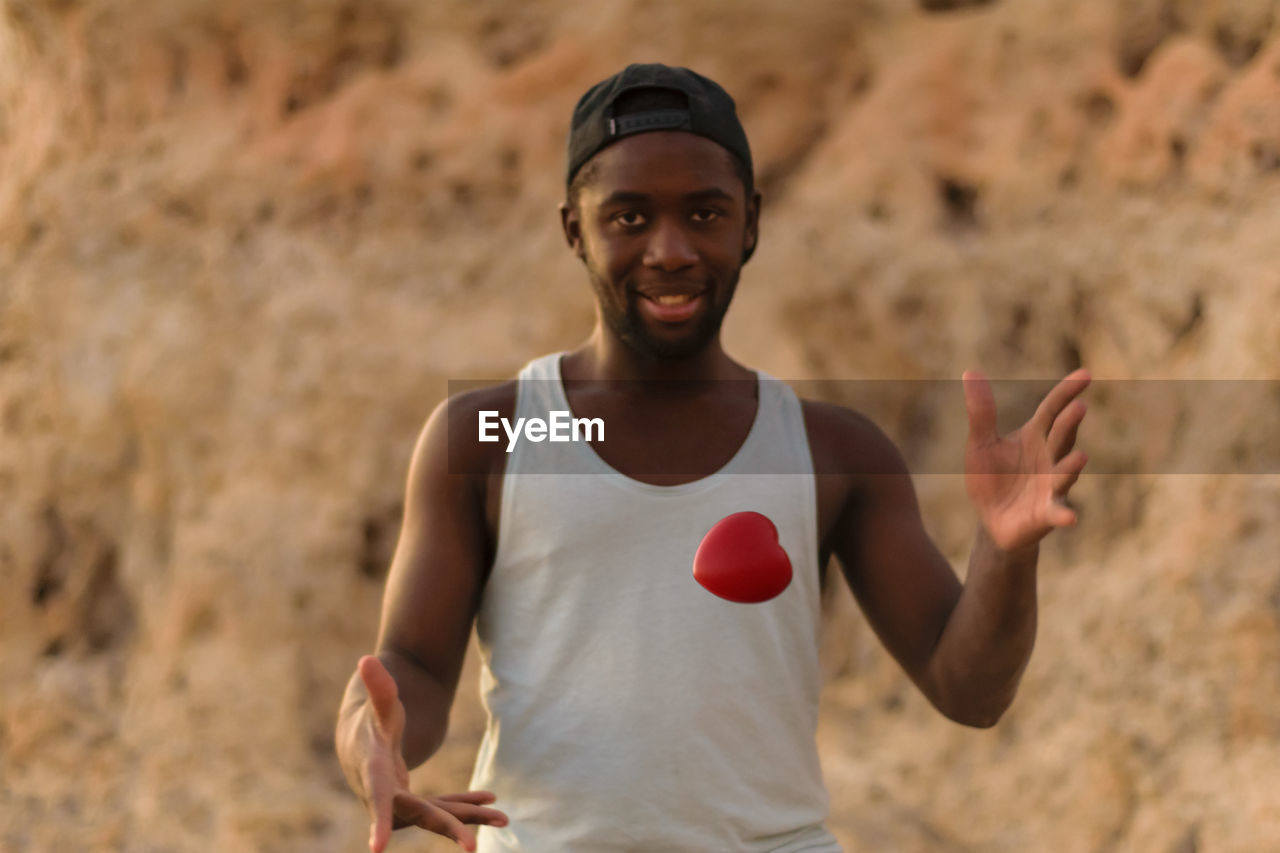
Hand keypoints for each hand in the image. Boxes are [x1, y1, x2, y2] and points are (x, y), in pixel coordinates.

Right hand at [353, 655, 507, 852]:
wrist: (360, 741)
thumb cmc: (370, 719)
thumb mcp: (379, 706)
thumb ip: (379, 688)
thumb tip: (368, 658)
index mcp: (373, 774)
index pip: (377, 798)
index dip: (378, 820)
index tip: (376, 849)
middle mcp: (386, 796)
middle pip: (418, 814)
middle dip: (447, 829)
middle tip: (472, 847)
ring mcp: (402, 804)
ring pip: (437, 815)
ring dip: (468, 818)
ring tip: (503, 818)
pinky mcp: (415, 803)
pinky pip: (442, 808)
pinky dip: (465, 805)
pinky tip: (490, 800)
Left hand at [962, 368, 1089, 551]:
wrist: (991, 520)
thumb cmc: (991, 478)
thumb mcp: (981, 443)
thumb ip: (981, 412)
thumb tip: (970, 371)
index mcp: (1035, 436)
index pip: (1053, 409)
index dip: (1068, 392)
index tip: (1086, 373)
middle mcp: (1050, 458)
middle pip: (1061, 437)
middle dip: (1069, 424)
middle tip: (1078, 407)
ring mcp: (1052, 486)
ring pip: (1064, 473)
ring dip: (1071, 467)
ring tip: (1080, 457)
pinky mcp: (1046, 513)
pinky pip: (1058, 513)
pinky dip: (1063, 515)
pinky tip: (1069, 518)